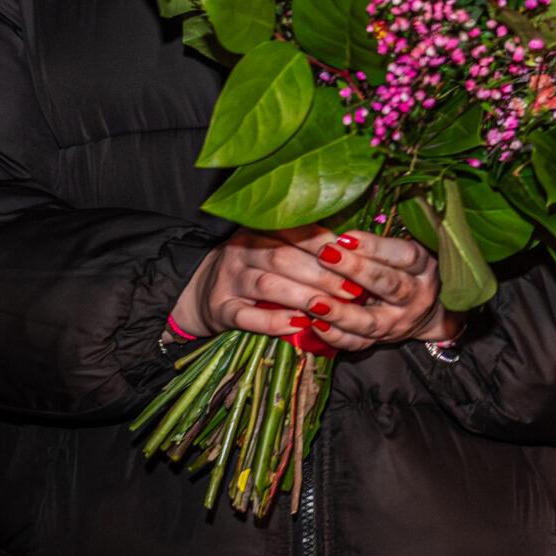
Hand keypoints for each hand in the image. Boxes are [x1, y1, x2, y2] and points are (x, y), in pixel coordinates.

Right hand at [172, 225, 456, 354]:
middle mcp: (241, 251)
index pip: (294, 231)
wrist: (200, 293)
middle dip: (323, 274)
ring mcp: (228, 281)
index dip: (325, 243)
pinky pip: (247, 316)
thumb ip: (306, 247)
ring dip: (304, 296)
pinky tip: (298, 325)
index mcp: (259, 231)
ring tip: (332, 307)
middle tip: (353, 289)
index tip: (353, 255)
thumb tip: (355, 247)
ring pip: (268, 285)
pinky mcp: (220, 310)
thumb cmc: (255, 270)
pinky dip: (274, 321)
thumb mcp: (274, 249)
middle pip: (284, 258)